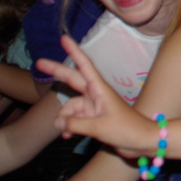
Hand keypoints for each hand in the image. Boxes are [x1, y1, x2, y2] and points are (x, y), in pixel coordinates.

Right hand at [40, 35, 154, 158]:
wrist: (142, 142)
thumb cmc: (126, 130)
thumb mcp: (98, 127)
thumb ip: (75, 123)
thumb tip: (57, 122)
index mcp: (100, 90)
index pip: (85, 66)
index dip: (74, 51)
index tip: (64, 38)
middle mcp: (95, 95)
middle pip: (72, 79)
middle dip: (56, 72)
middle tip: (38, 62)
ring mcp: (94, 107)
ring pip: (70, 107)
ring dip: (64, 119)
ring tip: (66, 132)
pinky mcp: (94, 118)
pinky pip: (74, 118)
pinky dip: (69, 126)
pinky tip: (68, 135)